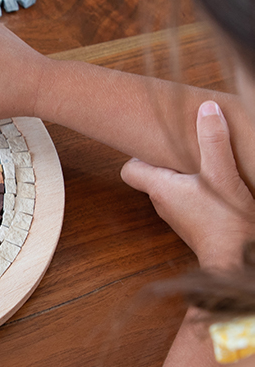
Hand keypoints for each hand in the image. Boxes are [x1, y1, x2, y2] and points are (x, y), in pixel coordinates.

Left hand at [121, 100, 254, 272]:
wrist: (237, 258)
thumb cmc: (225, 221)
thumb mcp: (222, 174)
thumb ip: (214, 141)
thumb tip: (206, 109)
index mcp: (159, 189)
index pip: (128, 169)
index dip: (137, 155)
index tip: (155, 142)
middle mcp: (162, 203)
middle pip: (150, 175)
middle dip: (163, 159)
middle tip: (180, 146)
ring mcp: (177, 215)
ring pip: (169, 187)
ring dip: (181, 174)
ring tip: (200, 162)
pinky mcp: (193, 223)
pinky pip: (185, 199)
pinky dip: (194, 189)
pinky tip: (214, 183)